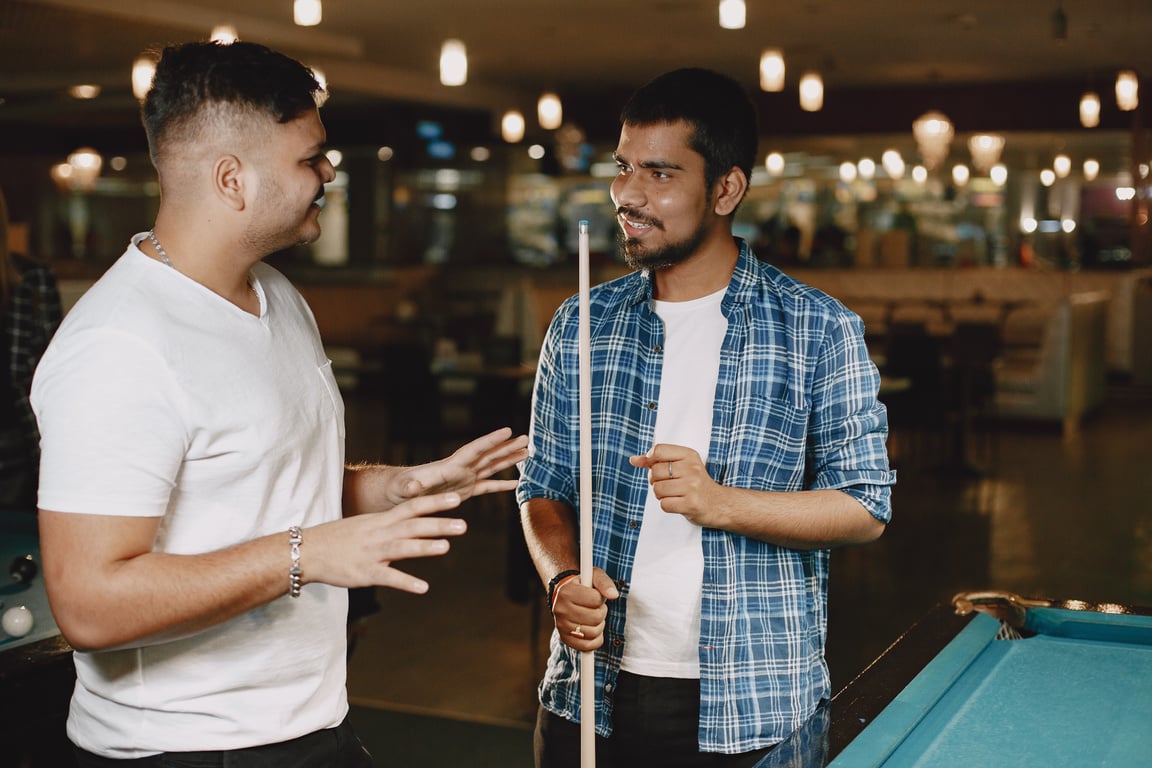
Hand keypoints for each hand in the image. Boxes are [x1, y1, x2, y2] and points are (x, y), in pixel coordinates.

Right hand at [306, 491, 467, 593]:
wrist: (307, 551)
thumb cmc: (338, 538)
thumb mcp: (366, 525)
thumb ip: (390, 525)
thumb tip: (413, 524)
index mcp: (381, 520)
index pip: (412, 507)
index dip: (434, 502)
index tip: (456, 498)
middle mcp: (379, 533)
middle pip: (413, 525)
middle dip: (438, 524)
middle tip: (463, 525)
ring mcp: (372, 553)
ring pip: (402, 547)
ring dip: (425, 546)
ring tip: (447, 547)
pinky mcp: (365, 573)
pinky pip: (388, 577)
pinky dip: (406, 582)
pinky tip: (423, 587)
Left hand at [388, 427, 527, 504]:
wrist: (398, 492)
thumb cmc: (399, 488)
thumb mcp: (404, 487)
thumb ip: (411, 486)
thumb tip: (413, 486)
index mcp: (450, 466)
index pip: (474, 450)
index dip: (491, 441)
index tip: (508, 430)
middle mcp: (461, 468)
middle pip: (489, 454)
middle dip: (507, 446)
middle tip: (527, 438)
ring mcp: (465, 478)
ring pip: (492, 466)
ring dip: (509, 460)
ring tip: (527, 452)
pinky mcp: (465, 490)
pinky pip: (487, 486)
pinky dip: (501, 485)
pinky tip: (515, 484)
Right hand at [551, 567, 618, 650]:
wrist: (565, 597)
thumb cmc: (582, 586)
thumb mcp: (593, 577)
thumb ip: (604, 583)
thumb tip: (613, 595)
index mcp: (566, 592)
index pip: (595, 599)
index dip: (600, 598)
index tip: (594, 595)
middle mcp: (560, 610)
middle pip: (596, 617)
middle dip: (601, 612)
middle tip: (595, 607)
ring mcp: (561, 626)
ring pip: (594, 632)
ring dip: (599, 625)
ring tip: (592, 617)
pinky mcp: (565, 639)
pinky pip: (588, 646)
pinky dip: (596, 639)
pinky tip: (592, 629)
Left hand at [629, 444, 717, 526]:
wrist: (718, 503)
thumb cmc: (695, 483)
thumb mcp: (680, 465)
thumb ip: (656, 460)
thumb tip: (634, 460)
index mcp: (689, 455)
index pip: (659, 450)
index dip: (650, 459)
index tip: (653, 465)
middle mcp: (692, 469)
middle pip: (655, 472)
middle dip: (655, 480)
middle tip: (668, 484)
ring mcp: (692, 486)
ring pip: (657, 489)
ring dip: (661, 495)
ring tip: (673, 494)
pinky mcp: (690, 503)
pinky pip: (664, 504)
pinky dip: (667, 505)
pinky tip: (677, 502)